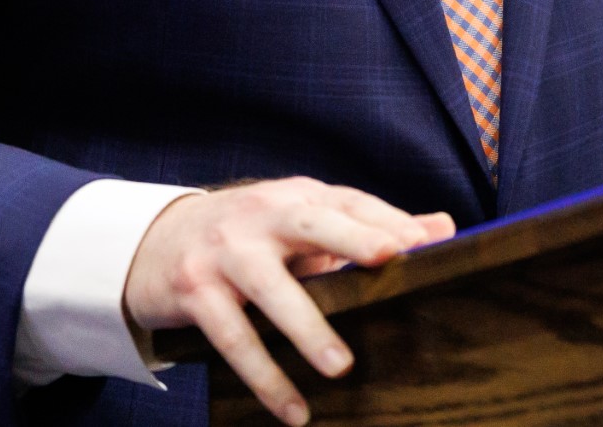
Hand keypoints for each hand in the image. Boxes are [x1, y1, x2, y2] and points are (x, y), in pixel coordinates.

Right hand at [123, 177, 455, 424]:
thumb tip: (445, 228)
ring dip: (306, 328)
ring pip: (270, 289)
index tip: (422, 242)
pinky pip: (234, 338)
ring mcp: (226, 252)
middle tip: (389, 259)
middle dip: (351, 238)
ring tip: (340, 368)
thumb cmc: (251, 236)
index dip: (385, 219)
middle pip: (311, 222)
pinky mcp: (196, 292)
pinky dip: (265, 376)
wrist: (157, 241)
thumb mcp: (303, 223)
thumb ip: (370, 229)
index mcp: (296, 197)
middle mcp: (262, 215)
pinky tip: (293, 410)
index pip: (348, 202)